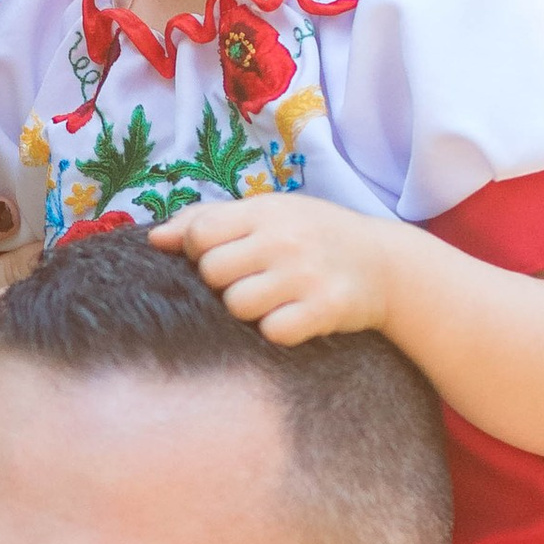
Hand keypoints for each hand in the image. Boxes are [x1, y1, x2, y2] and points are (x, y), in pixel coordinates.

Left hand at [148, 194, 406, 345]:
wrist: (387, 264)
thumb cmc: (315, 237)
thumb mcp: (267, 214)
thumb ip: (209, 220)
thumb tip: (155, 239)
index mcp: (266, 211)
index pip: (199, 233)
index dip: (200, 252)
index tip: (223, 257)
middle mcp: (285, 239)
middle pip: (213, 273)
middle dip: (224, 283)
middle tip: (252, 280)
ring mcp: (305, 274)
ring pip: (238, 305)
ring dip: (250, 310)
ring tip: (274, 299)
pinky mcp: (325, 308)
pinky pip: (274, 332)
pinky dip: (279, 330)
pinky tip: (294, 316)